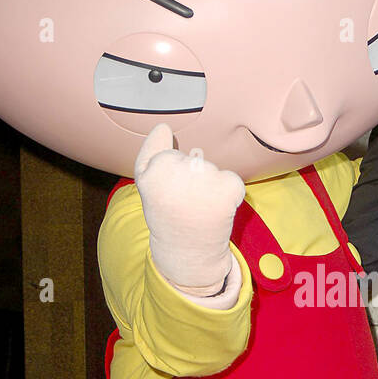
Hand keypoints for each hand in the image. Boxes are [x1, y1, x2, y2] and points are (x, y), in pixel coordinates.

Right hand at [134, 124, 245, 294]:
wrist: (187, 250)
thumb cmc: (166, 214)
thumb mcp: (146, 185)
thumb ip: (150, 152)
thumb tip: (163, 127)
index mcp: (154, 170)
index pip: (169, 154)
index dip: (170, 176)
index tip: (167, 195)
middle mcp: (179, 171)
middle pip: (193, 159)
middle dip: (191, 177)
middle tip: (184, 203)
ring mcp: (206, 179)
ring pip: (212, 170)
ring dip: (209, 187)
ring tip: (199, 209)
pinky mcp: (229, 187)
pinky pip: (231, 180)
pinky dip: (228, 193)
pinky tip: (216, 210)